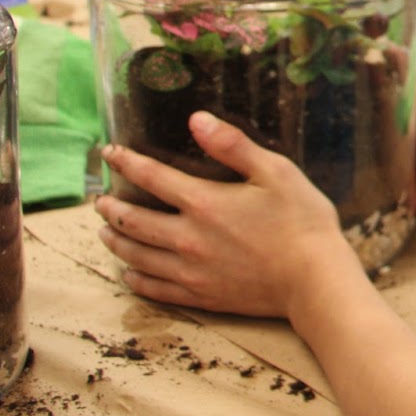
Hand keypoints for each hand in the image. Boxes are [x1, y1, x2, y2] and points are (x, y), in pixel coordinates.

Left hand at [93, 111, 360, 318]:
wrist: (314, 280)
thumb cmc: (303, 222)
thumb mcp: (277, 172)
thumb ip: (233, 146)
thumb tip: (197, 119)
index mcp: (205, 203)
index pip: (151, 177)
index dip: (126, 162)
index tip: (109, 152)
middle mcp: (188, 238)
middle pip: (133, 221)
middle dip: (111, 208)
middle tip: (100, 200)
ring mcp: (191, 271)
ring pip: (137, 256)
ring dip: (116, 241)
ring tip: (105, 231)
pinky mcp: (201, 296)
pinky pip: (154, 289)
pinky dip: (135, 280)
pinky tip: (129, 274)